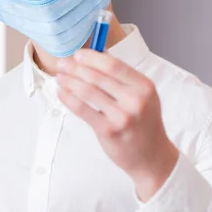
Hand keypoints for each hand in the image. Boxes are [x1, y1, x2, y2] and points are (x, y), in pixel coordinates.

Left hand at [56, 49, 178, 201]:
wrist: (152, 156)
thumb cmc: (144, 123)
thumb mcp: (143, 96)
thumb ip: (123, 78)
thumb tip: (97, 55)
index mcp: (144, 86)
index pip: (114, 65)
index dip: (92, 57)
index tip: (78, 54)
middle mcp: (135, 100)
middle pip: (98, 76)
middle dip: (75, 67)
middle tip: (62, 63)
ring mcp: (122, 116)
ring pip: (88, 91)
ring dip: (69, 81)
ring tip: (59, 77)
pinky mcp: (108, 131)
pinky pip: (83, 110)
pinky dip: (69, 98)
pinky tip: (61, 93)